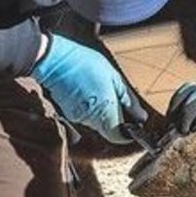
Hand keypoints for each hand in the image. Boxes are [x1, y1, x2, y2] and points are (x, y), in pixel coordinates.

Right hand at [31, 34, 145, 143]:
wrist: (54, 60)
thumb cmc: (86, 64)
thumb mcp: (114, 77)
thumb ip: (129, 100)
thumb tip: (141, 117)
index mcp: (105, 112)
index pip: (118, 136)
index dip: (127, 132)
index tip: (132, 121)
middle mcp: (91, 120)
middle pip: (107, 128)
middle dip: (114, 117)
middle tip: (116, 96)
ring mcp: (77, 118)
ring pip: (96, 121)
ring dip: (101, 110)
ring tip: (99, 88)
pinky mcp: (67, 113)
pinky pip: (84, 115)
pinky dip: (88, 106)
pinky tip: (87, 90)